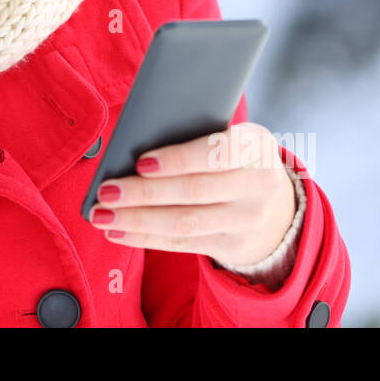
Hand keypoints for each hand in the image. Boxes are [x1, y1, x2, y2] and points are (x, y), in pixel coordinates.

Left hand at [87, 121, 295, 266]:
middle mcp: (259, 185)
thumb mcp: (228, 137)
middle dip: (143, 193)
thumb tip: (132, 146)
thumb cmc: (233, 158)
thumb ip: (193, 136)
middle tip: (106, 191)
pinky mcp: (232, 245)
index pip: (218, 152)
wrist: (277, 205)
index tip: (141, 163)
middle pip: (194, 191)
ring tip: (102, 215)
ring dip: (137, 220)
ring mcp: (248, 220)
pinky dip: (146, 238)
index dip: (178, 159)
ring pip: (184, 222)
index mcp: (256, 146)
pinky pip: (182, 243)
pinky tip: (119, 232)